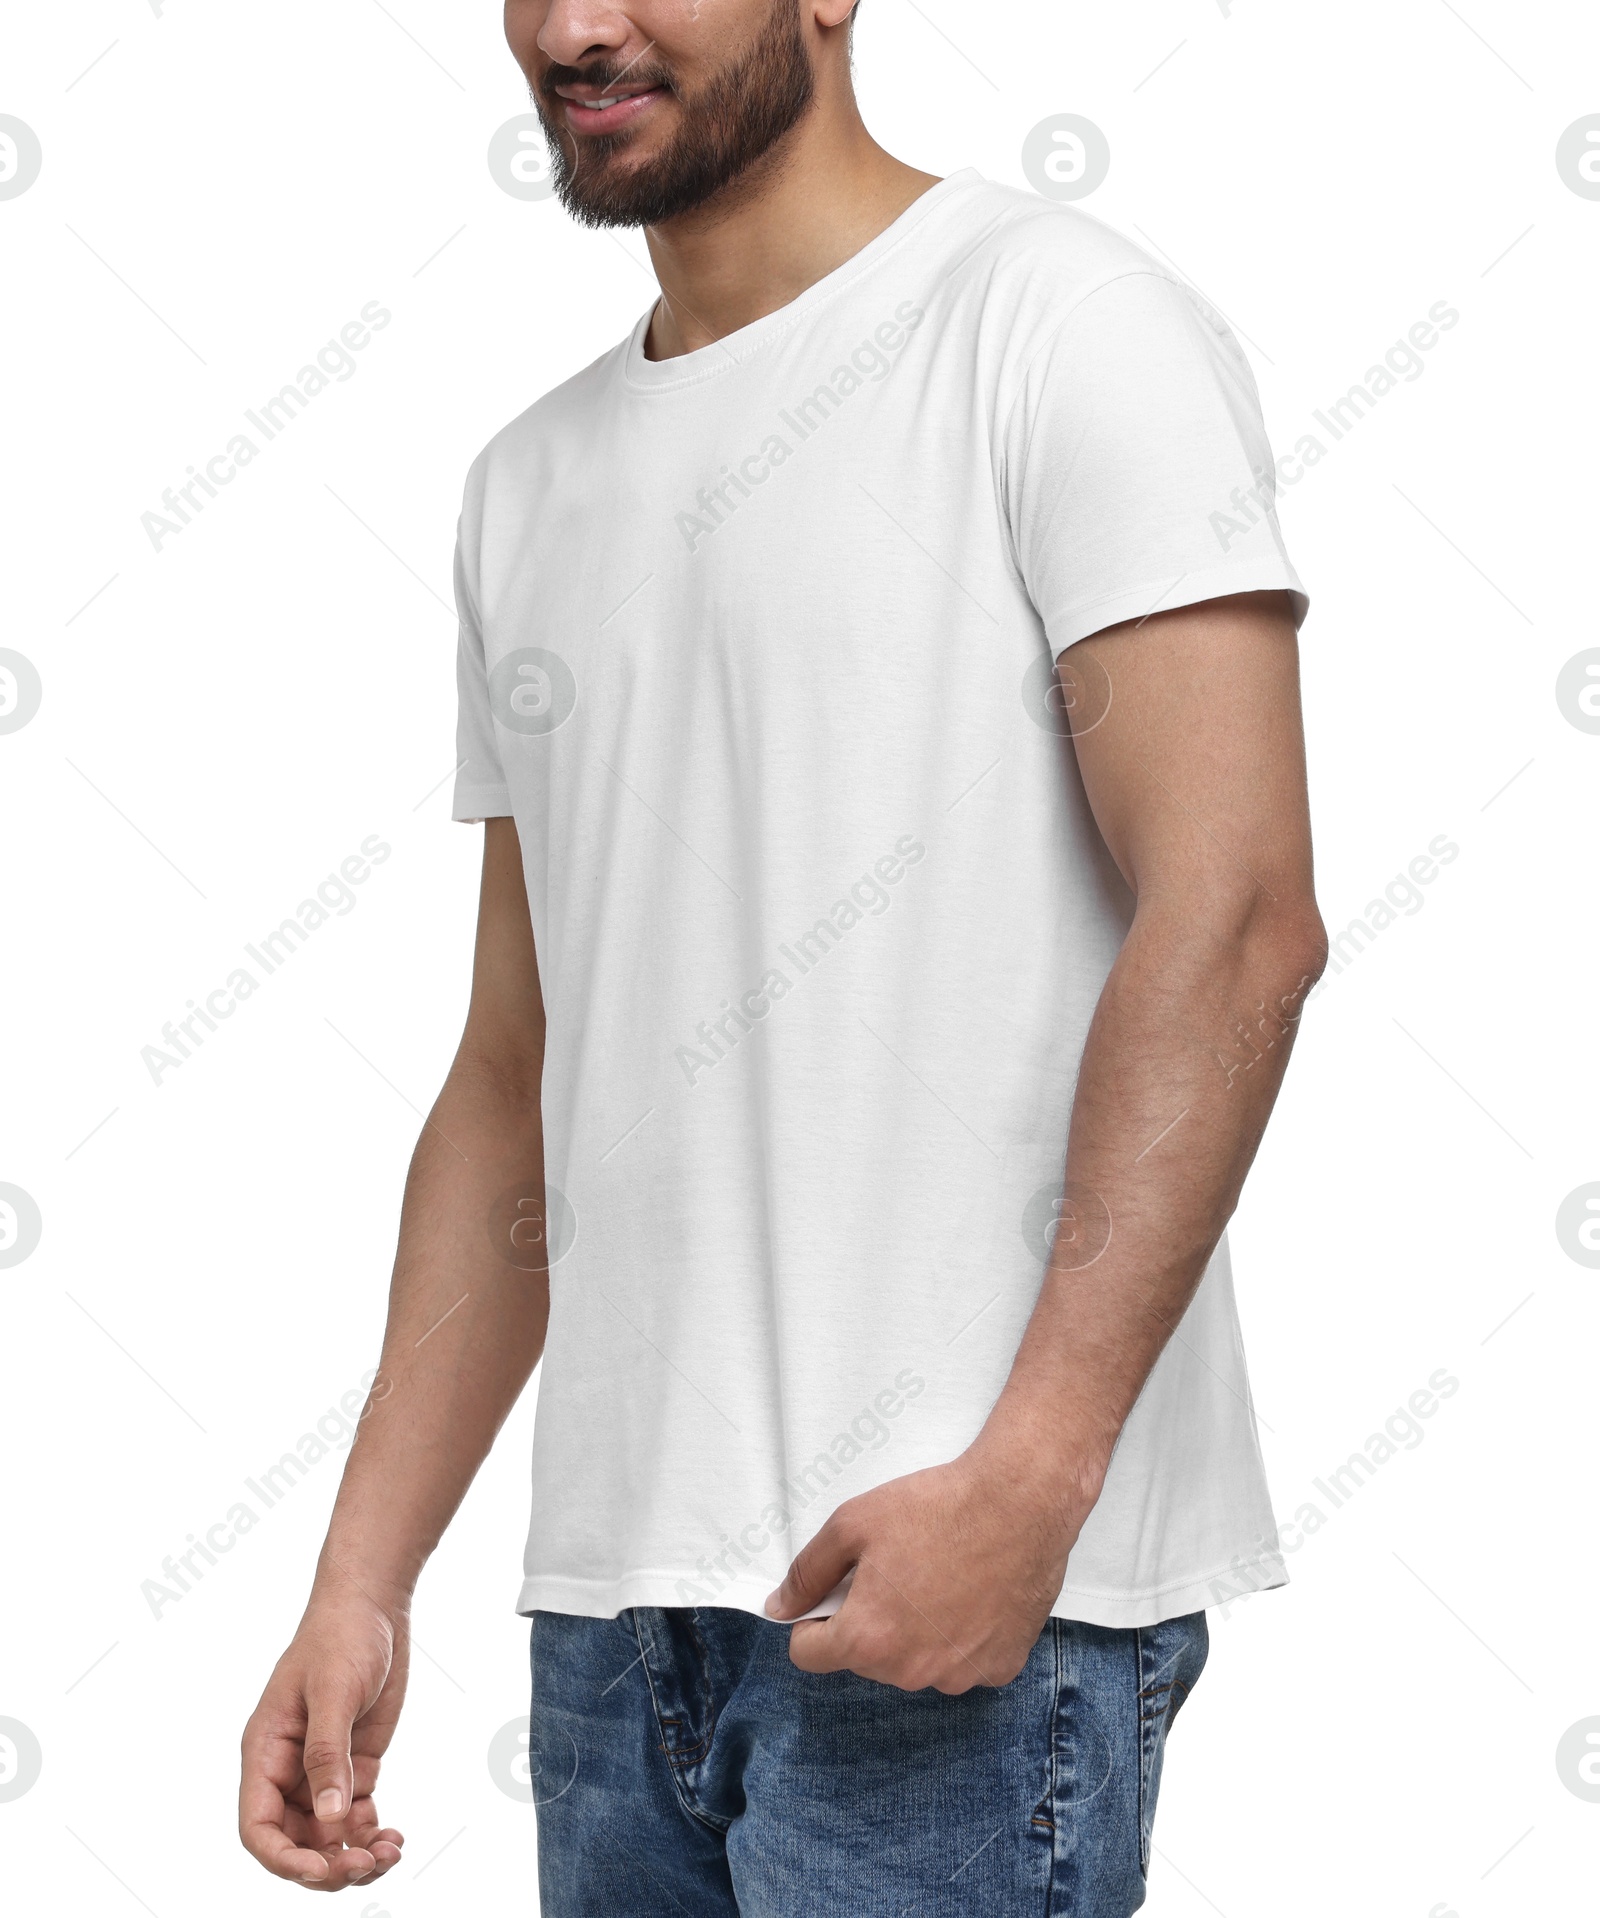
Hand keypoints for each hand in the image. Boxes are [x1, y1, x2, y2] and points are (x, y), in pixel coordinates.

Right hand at [239, 1589, 408, 1889]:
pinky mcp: (355, 1764)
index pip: (258, 1827)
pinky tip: (396, 1838)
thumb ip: (329, 1755)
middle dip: (327, 1865)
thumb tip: (331, 1818)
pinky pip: (356, 1817)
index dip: (283, 1859)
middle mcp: (288, 1769)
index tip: (321, 1869)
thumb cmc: (341, 1636)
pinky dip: (371, 1835)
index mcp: (266, 1752)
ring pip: (328, 1836)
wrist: (373, 1604)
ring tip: (391, 1853)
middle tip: (368, 1865)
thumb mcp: (333, 1691)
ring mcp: (322, 1770)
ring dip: (354, 1856)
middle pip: (295, 1842)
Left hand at [763, 1446, 1098, 1692]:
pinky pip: (962, 1662)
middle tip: (896, 1571)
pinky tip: (972, 1595)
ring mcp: (959, 1675)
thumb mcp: (852, 1523)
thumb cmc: (940, 1507)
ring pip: (914, 1663)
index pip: (809, 1655)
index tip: (833, 1594)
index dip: (813, 1619)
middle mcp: (912, 1671)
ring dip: (916, 1633)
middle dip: (870, 1621)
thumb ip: (807, 1572)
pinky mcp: (999, 1667)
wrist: (1019, 1502)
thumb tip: (780, 1606)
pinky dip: (962, 1637)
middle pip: (865, 1657)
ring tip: (938, 1578)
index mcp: (868, 1639)